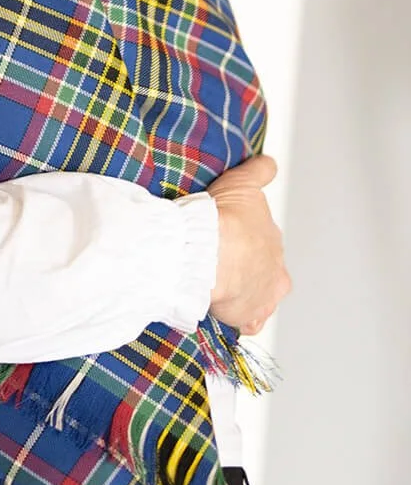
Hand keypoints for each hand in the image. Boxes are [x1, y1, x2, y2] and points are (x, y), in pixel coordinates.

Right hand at [207, 155, 290, 333]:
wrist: (210, 252)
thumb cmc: (226, 219)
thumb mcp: (244, 184)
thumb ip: (259, 173)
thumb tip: (269, 162)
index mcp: (275, 246)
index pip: (267, 245)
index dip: (248, 241)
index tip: (233, 237)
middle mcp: (275, 275)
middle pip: (264, 274)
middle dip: (246, 269)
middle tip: (220, 261)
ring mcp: (262, 299)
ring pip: (258, 299)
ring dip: (244, 295)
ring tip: (221, 288)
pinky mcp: (246, 318)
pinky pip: (246, 322)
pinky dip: (238, 319)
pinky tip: (224, 311)